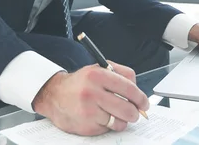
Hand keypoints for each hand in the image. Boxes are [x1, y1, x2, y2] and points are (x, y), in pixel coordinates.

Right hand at [32, 61, 148, 135]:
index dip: (141, 98)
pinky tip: (100, 117)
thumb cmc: (80, 83)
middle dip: (134, 112)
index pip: (129, 88)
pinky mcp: (86, 126)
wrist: (54, 95)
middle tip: (134, 112)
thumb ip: (121, 74)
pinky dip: (107, 125)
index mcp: (97, 74)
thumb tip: (138, 93)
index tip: (144, 103)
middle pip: (127, 109)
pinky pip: (107, 129)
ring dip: (121, 120)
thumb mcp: (99, 69)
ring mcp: (88, 111)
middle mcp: (92, 92)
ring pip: (119, 122)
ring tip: (114, 114)